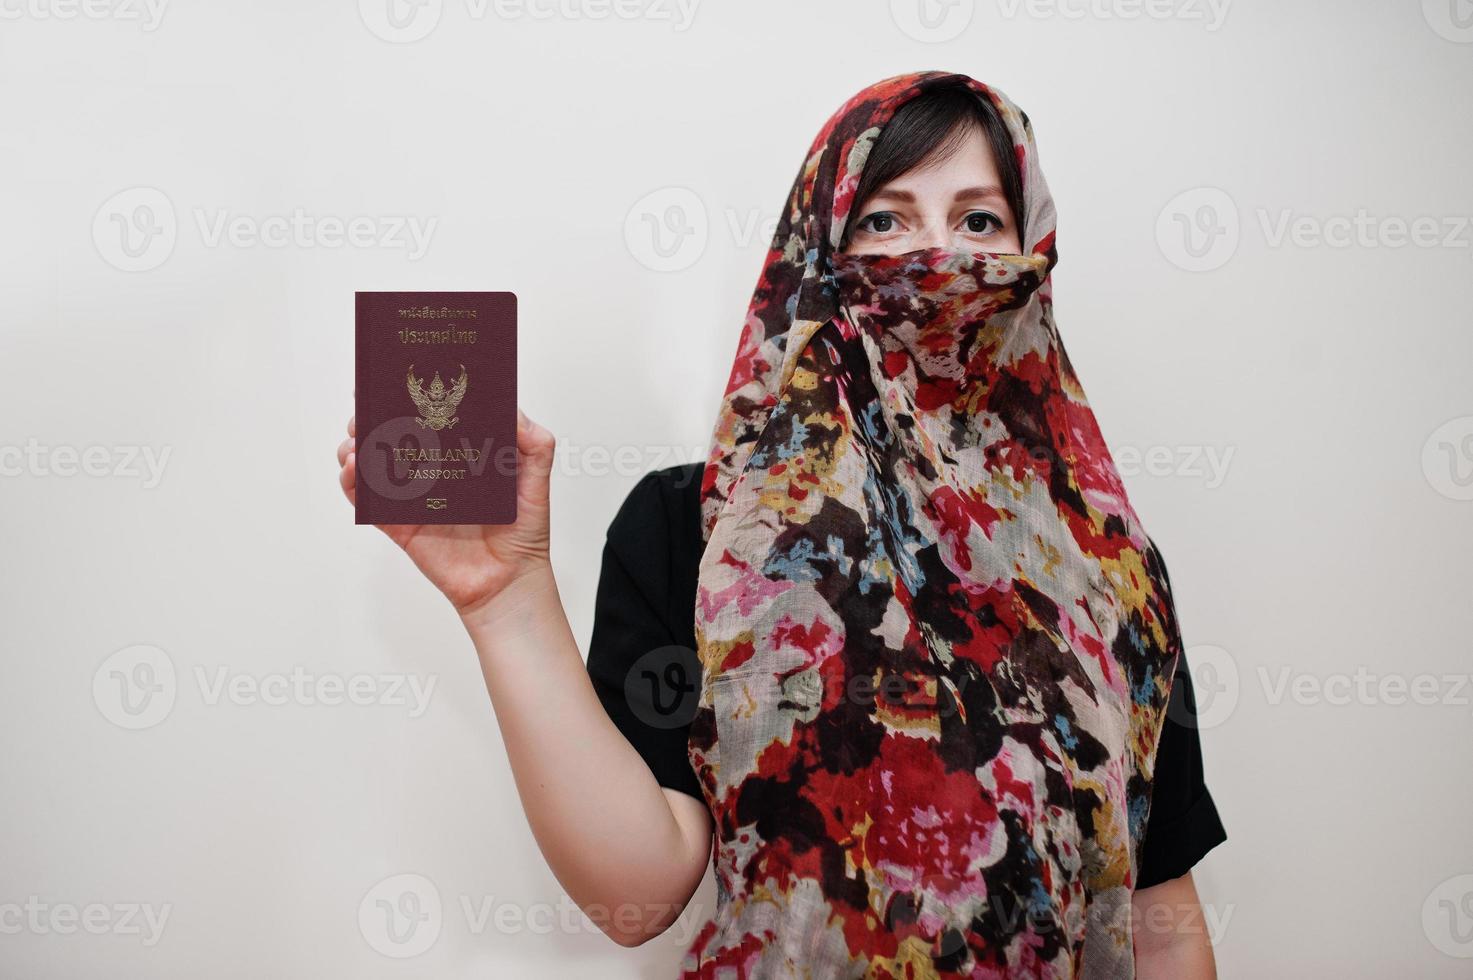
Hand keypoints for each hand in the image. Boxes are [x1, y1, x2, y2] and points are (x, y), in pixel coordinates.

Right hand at [337, 409, 557, 621]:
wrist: (510, 580)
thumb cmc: (524, 530)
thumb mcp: (536, 478)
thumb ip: (533, 443)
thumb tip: (513, 409)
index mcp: (458, 453)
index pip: (427, 417)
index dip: (407, 398)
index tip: (392, 378)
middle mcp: (431, 471)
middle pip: (390, 436)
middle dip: (371, 416)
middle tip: (366, 408)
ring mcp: (412, 498)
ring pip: (371, 465)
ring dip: (355, 446)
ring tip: (357, 440)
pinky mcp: (399, 525)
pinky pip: (367, 504)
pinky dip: (352, 485)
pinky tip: (353, 470)